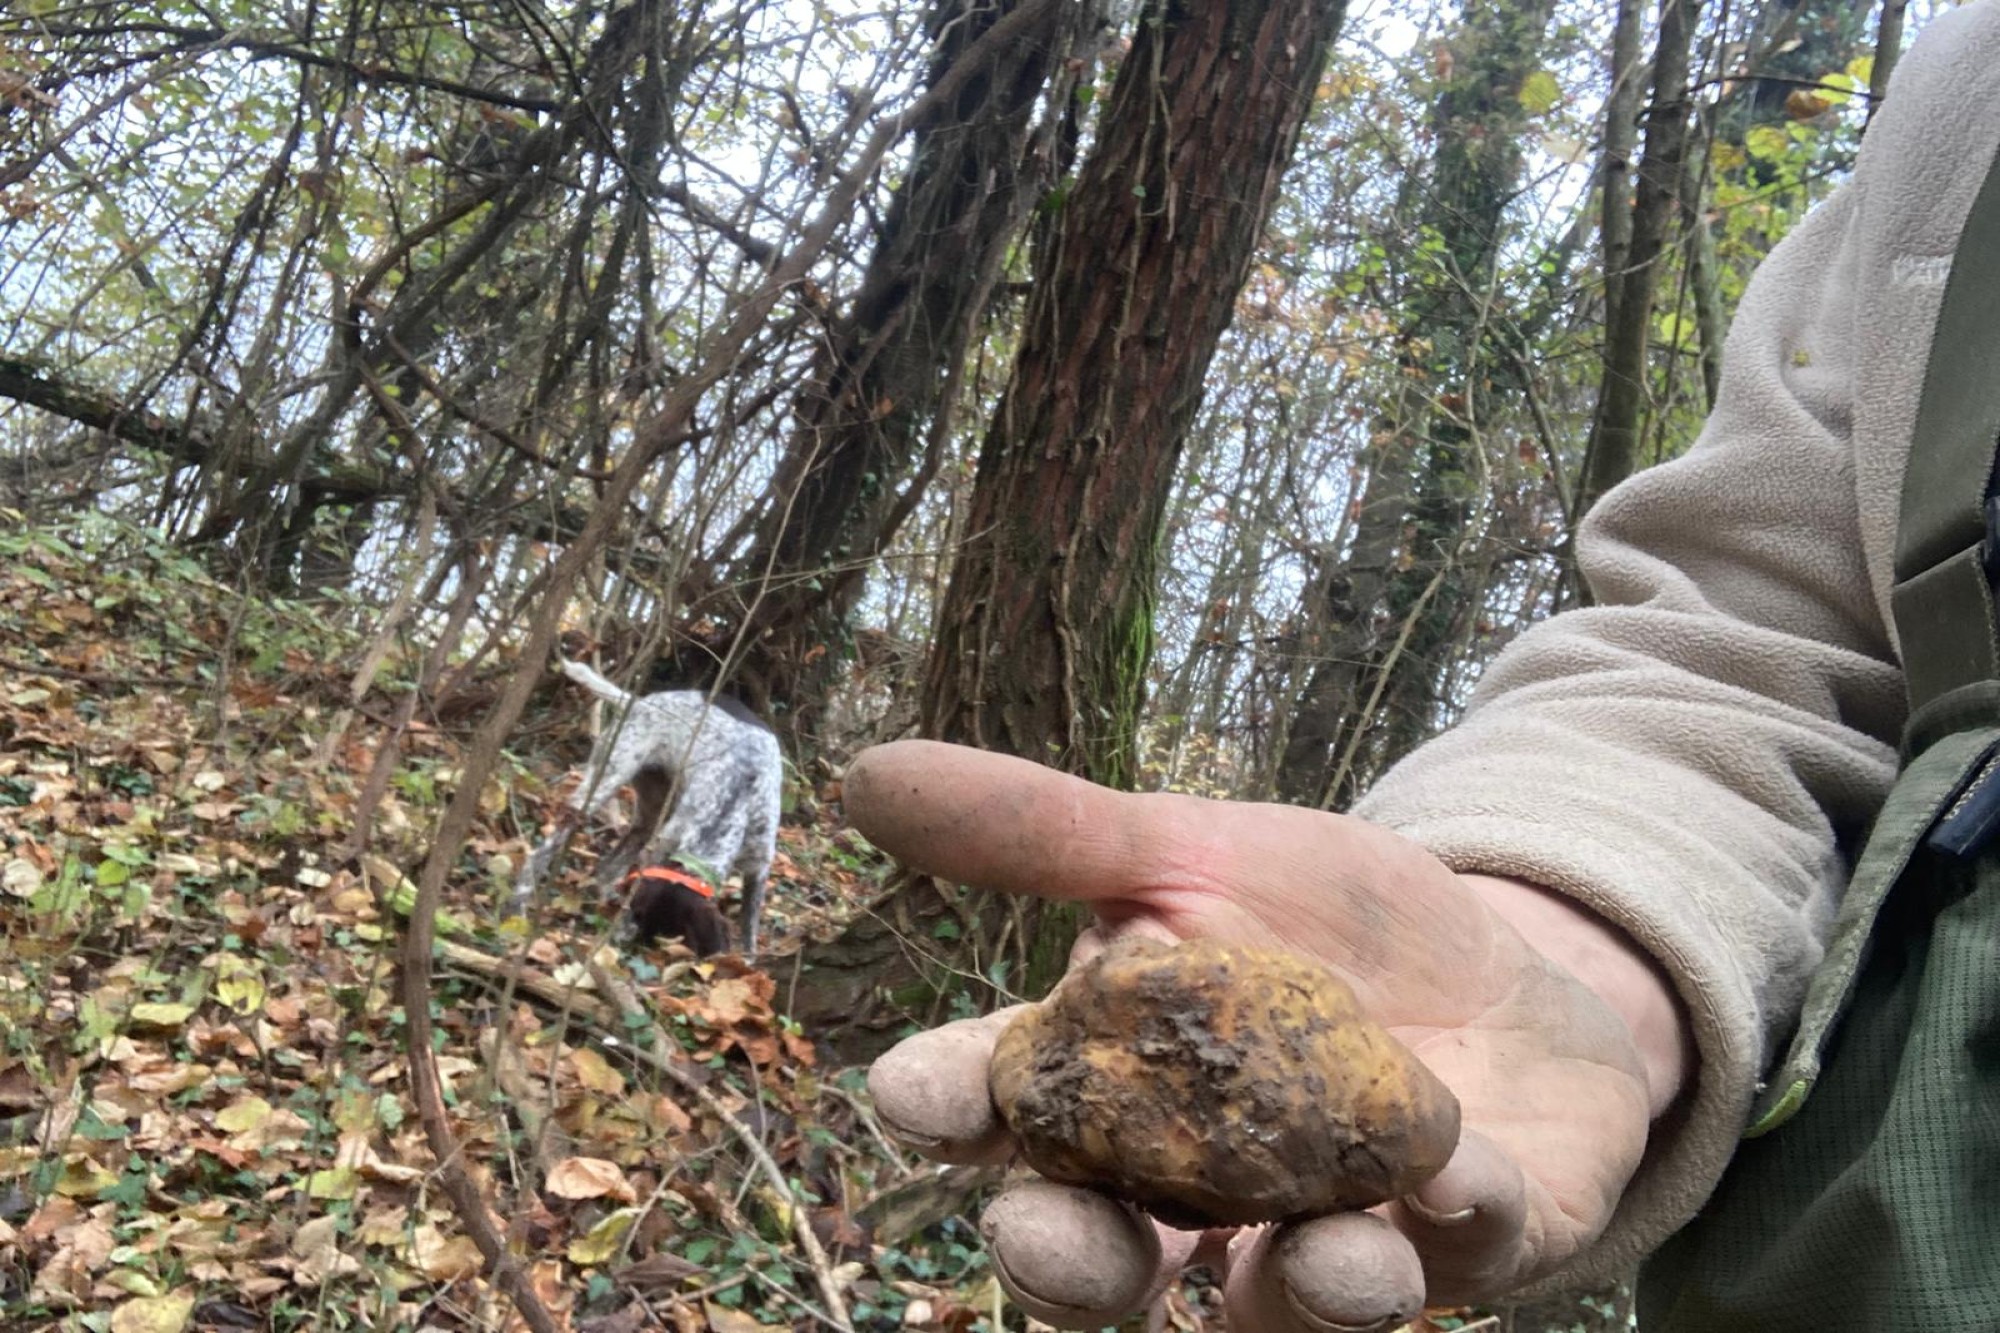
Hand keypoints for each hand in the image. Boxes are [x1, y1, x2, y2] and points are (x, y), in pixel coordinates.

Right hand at [847, 740, 1686, 1330]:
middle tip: (1043, 1237)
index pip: (1006, 1114)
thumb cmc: (1327, 920)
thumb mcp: (1194, 852)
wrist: (1512, 958)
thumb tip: (864, 773)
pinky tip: (1459, 1170)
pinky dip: (1451, 1222)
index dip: (949, 1108)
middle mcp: (1203, 1200)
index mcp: (1118, 1095)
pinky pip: (1454, 1258)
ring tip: (1327, 1256)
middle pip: (1103, 1267)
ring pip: (1276, 1308)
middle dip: (1068, 1264)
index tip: (914, 1094)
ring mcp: (1333, 1238)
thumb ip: (1049, 832)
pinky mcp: (1468, 1246)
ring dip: (1295, 1289)